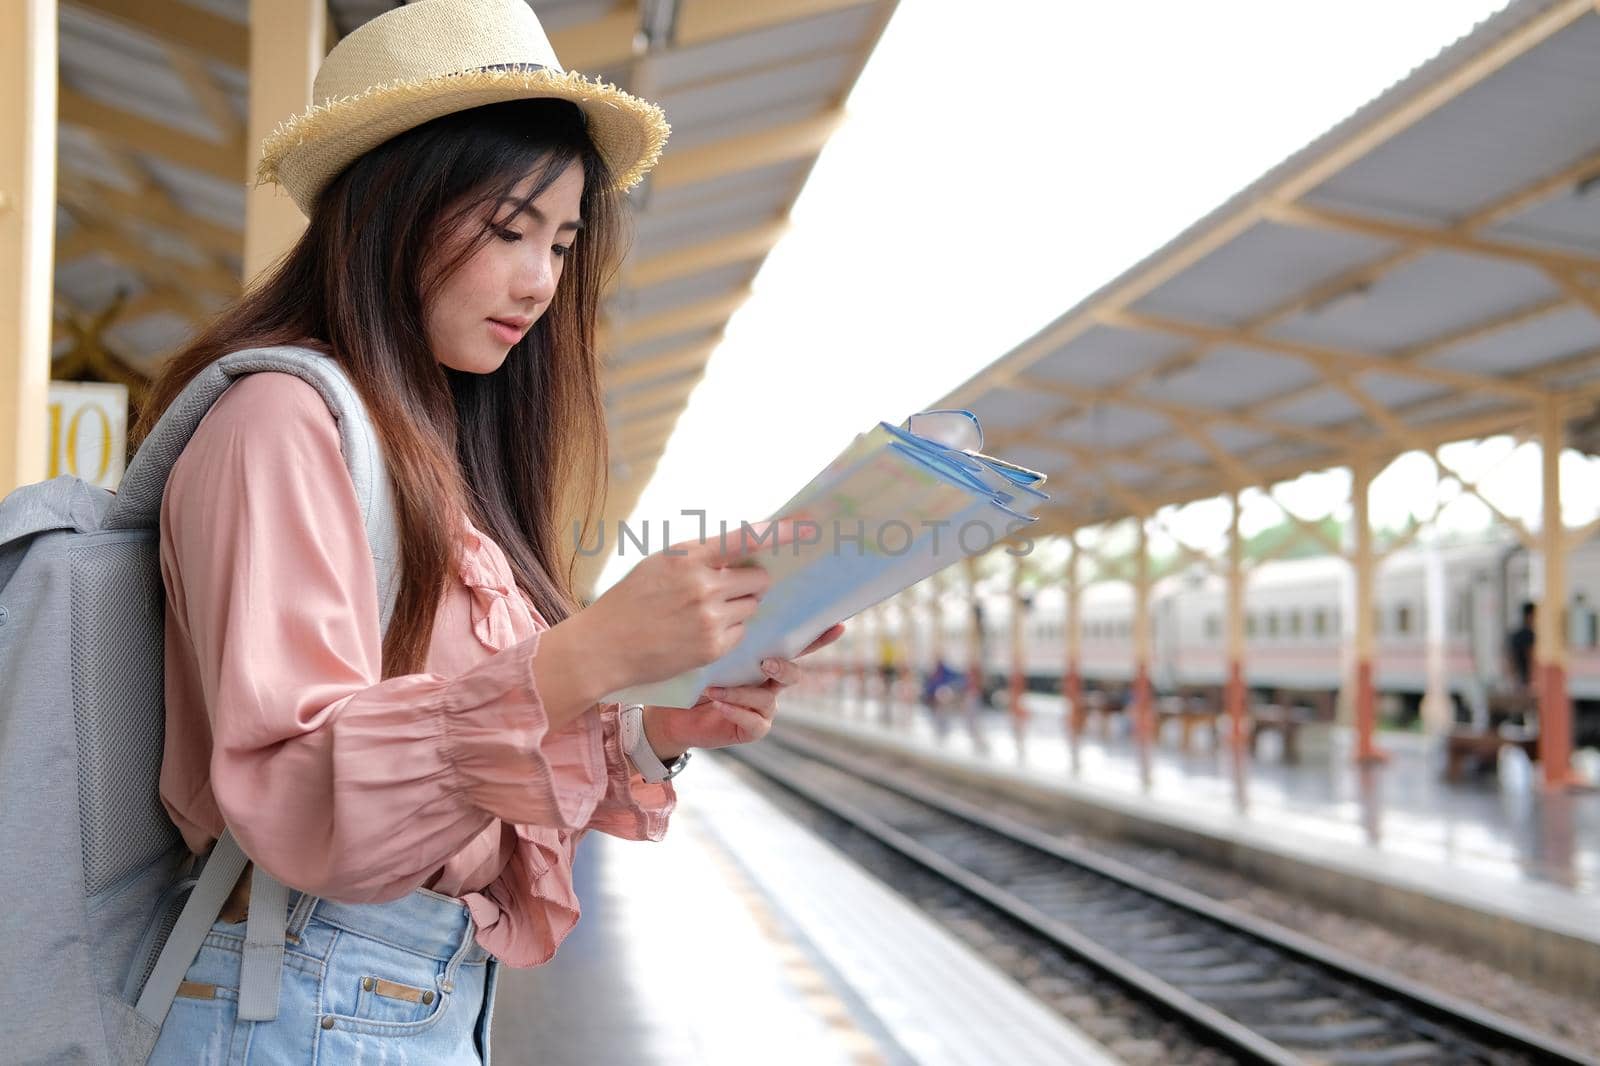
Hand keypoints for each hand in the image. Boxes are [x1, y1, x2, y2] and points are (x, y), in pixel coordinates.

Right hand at [576, 520, 807, 694]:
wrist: (604, 646)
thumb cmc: (631, 601)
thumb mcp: (660, 564)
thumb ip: (699, 555)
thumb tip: (739, 551)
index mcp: (688, 557)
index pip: (745, 538)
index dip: (781, 531)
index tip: (808, 526)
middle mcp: (703, 585)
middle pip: (759, 579)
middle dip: (750, 583)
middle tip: (727, 589)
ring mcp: (711, 617)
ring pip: (752, 606)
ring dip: (739, 608)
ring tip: (703, 614)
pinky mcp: (714, 646)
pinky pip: (742, 633)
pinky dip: (729, 632)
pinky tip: (700, 634)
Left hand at [643, 622, 846, 755]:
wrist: (670, 711)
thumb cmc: (690, 673)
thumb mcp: (707, 646)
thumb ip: (725, 626)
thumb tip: (731, 589)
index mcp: (765, 658)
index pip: (796, 645)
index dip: (819, 637)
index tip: (837, 626)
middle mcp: (770, 682)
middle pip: (793, 673)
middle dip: (783, 668)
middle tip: (766, 663)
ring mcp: (763, 706)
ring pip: (769, 698)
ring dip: (742, 692)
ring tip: (715, 688)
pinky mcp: (751, 728)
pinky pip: (755, 722)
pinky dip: (737, 711)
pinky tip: (719, 704)